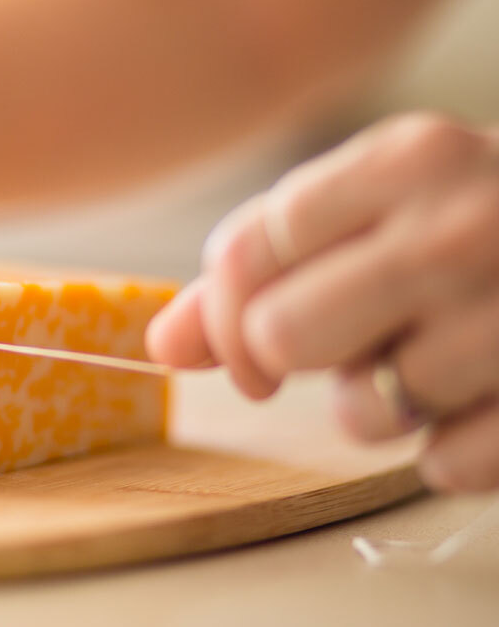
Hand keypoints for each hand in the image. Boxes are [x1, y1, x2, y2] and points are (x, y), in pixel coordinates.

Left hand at [148, 113, 498, 492]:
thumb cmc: (488, 222)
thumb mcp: (385, 206)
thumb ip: (265, 265)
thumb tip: (160, 343)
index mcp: (406, 160)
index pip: (245, 253)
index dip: (226, 316)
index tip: (250, 347)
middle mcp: (462, 225)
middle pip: (285, 335)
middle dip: (299, 361)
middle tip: (350, 350)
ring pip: (363, 411)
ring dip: (382, 408)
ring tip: (435, 367)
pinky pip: (446, 465)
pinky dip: (455, 450)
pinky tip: (489, 401)